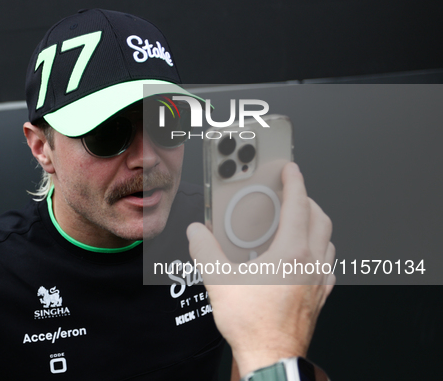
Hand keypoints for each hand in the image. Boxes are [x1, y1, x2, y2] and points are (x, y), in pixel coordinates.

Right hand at [186, 162, 334, 375]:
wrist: (271, 356)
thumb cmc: (253, 324)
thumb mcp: (219, 281)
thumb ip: (205, 250)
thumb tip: (197, 233)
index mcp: (291, 253)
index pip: (298, 206)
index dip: (295, 182)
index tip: (290, 169)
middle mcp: (311, 263)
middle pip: (320, 218)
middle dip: (307, 200)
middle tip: (291, 194)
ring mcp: (319, 280)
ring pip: (328, 240)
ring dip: (315, 224)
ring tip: (297, 222)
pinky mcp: (320, 296)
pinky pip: (328, 263)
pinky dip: (319, 250)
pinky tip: (304, 256)